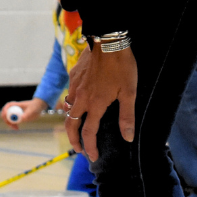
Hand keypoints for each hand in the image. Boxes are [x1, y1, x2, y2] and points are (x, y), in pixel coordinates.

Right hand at [2, 97, 45, 128]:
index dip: (5, 110)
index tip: (6, 116)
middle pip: (5, 113)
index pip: (8, 106)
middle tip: (11, 125)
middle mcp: (14, 108)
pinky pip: (12, 122)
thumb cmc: (34, 107)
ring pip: (8, 118)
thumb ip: (27, 114)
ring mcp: (15, 113)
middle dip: (6, 119)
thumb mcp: (32, 110)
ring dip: (10, 124)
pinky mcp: (17, 117)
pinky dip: (13, 125)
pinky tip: (17, 128)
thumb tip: (22, 118)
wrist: (37, 108)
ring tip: (16, 128)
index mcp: (16, 104)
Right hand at [64, 45, 136, 161]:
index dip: (89, 147)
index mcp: (95, 104)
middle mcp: (81, 97)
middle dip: (73, 139)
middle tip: (78, 149)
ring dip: (71, 121)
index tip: (91, 156)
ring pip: (68, 107)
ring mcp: (75, 84)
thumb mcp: (129, 93)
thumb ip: (126, 116)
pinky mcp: (74, 74)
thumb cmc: (121, 66)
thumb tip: (127, 138)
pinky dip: (72, 103)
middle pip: (70, 123)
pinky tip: (80, 101)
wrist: (107, 40)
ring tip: (78, 127)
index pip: (88, 132)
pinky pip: (70, 93)